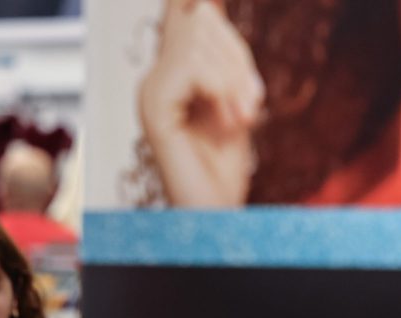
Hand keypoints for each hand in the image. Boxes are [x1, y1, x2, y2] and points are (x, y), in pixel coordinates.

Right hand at [137, 0, 262, 206]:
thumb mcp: (233, 100)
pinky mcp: (154, 107)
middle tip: (250, 106)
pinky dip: (222, 90)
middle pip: (199, 20)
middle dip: (238, 58)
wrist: (214, 214)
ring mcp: (151, 93)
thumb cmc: (225, 169)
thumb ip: (223, 58)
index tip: (235, 75)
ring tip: (241, 118)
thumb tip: (203, 5)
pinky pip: (194, 66)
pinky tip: (229, 122)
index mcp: (172, 76)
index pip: (193, 17)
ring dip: (235, 79)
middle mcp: (155, 80)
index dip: (214, 24)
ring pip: (199, 40)